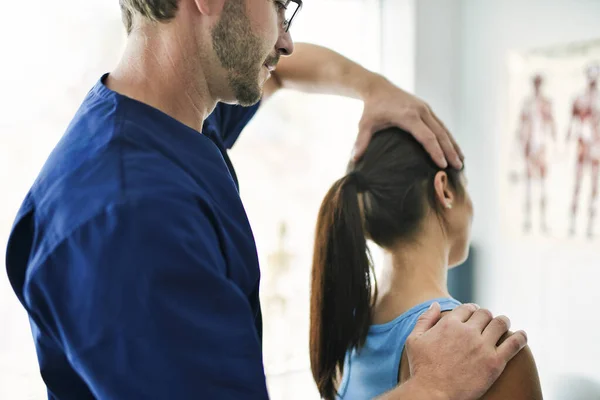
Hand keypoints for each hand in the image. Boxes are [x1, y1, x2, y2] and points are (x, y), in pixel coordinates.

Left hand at [353, 76, 463, 169]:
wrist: (378, 88)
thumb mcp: (364, 124)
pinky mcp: (427, 109)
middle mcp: (421, 111)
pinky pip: (441, 125)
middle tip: (458, 166)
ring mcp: (425, 109)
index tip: (442, 164)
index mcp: (408, 116)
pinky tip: (454, 148)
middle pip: (440, 133)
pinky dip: (448, 137)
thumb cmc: (371, 109)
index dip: (435, 151)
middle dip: (450, 150)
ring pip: (444, 129)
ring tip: (461, 160)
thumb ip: (361, 141)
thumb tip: (354, 159)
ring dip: (453, 144)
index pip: (426, 136)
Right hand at [405, 303, 527, 399]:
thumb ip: (425, 319)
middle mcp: (467, 331)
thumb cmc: (421, 368)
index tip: (475, 315)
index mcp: (449, 323)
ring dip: (503, 322)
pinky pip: (514, 344)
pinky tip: (523, 336)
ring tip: (504, 325)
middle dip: (486, 316)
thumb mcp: (414, 339)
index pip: (468, 308)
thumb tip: (435, 304)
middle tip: (489, 322)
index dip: (472, 310)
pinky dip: (521, 337)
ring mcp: (482, 346)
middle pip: (485, 314)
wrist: (432, 393)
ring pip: (500, 324)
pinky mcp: (494, 362)